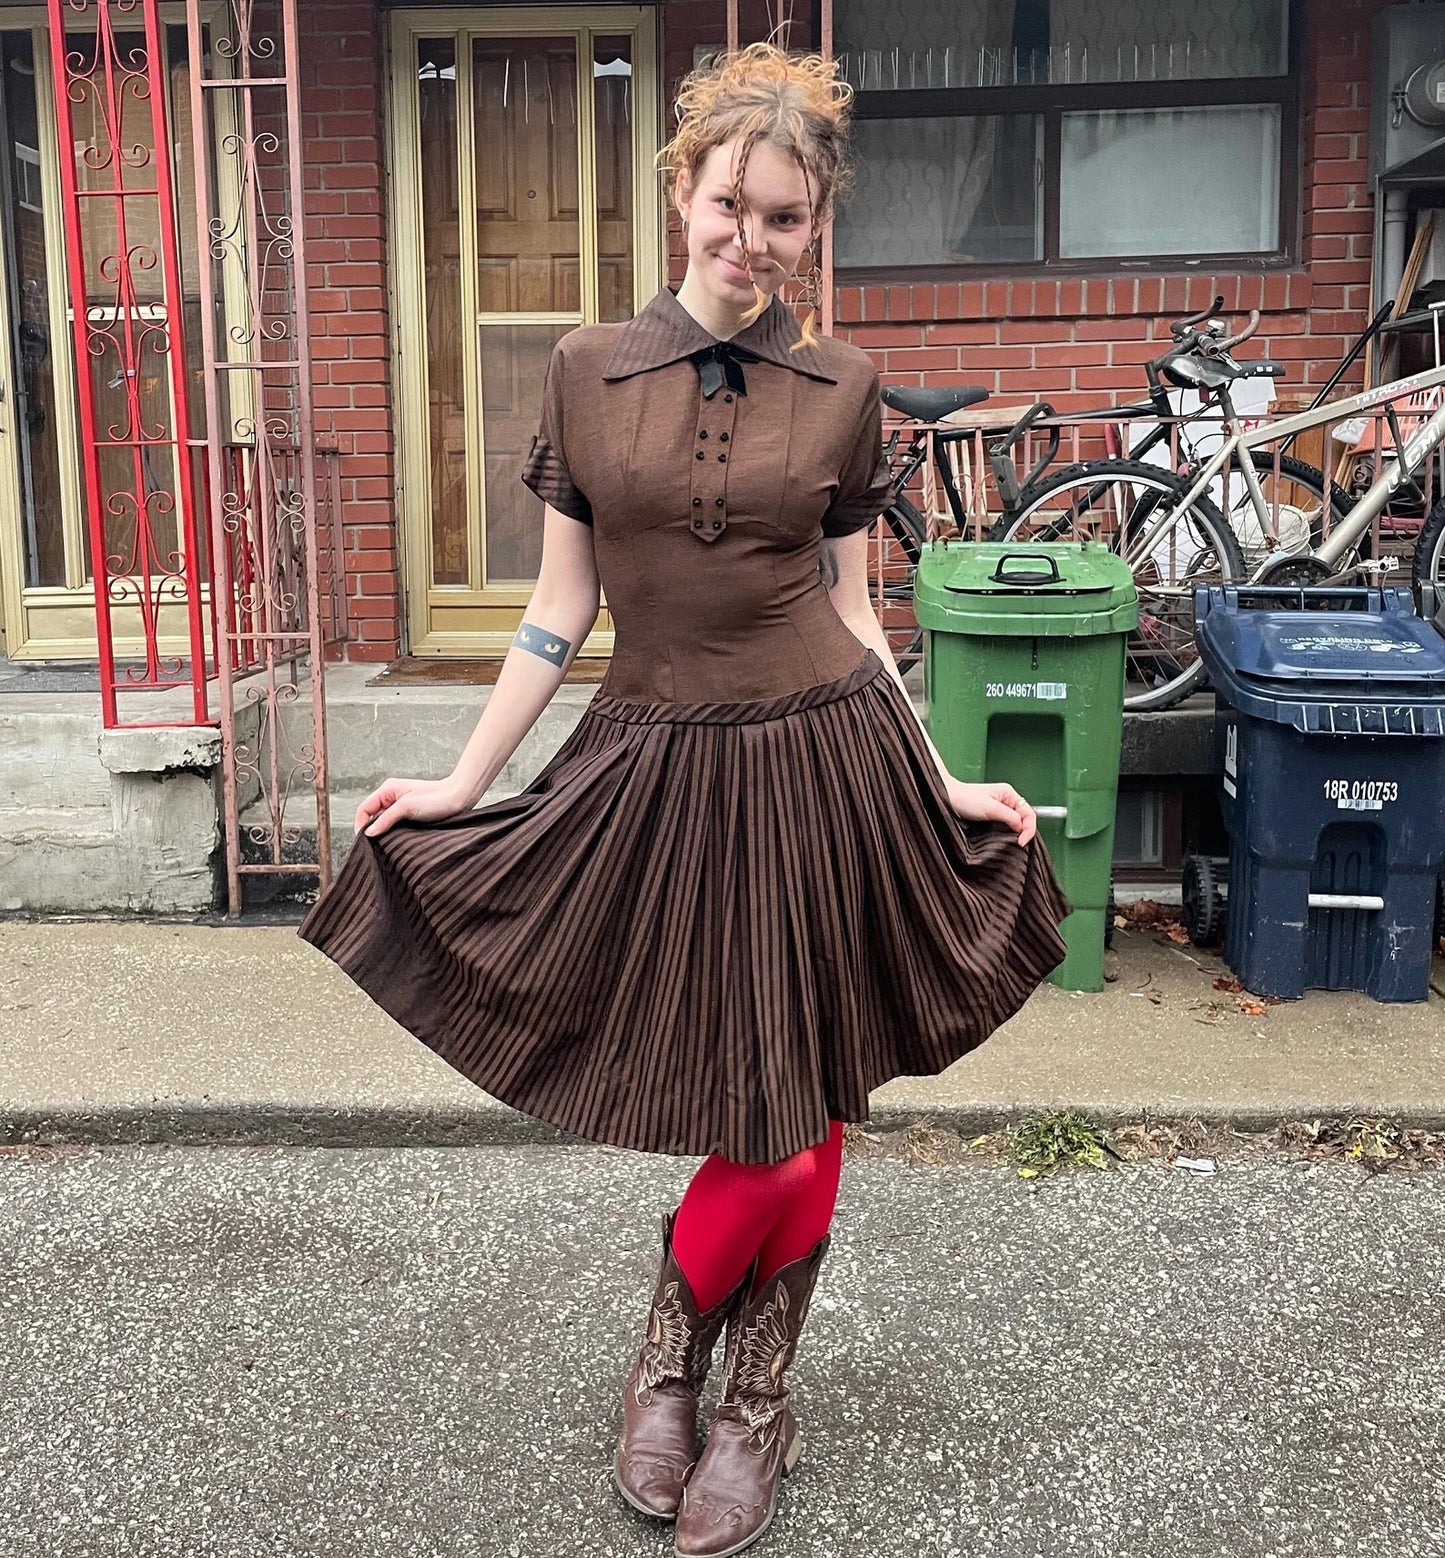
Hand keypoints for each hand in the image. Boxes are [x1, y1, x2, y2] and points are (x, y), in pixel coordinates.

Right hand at [355, 776, 474, 837]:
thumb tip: (369, 833)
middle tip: (373, 847)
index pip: (364, 809)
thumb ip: (386, 819)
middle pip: (371, 815)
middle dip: (371, 830)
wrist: (460, 798)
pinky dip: (392, 833)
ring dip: (382, 833)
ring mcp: (401, 805)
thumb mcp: (407, 807)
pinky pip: (394, 824)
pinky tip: (396, 841)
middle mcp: (391, 796)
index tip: (363, 842)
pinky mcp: (410, 813)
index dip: (360, 825)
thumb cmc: (436, 798)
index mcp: (388, 789)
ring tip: (384, 845)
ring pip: (383, 821)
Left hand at [942, 777, 1036, 845]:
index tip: (1021, 841)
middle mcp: (1006, 801)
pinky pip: (1004, 827)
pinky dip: (1006, 834)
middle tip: (1018, 844)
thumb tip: (1022, 827)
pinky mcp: (990, 817)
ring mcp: (998, 809)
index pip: (1028, 813)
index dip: (1028, 828)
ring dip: (1015, 834)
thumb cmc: (965, 799)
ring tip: (1012, 844)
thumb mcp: (991, 808)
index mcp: (1009, 794)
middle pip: (1023, 819)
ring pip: (1014, 824)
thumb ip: (1010, 817)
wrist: (945, 799)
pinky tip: (1003, 840)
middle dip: (1024, 832)